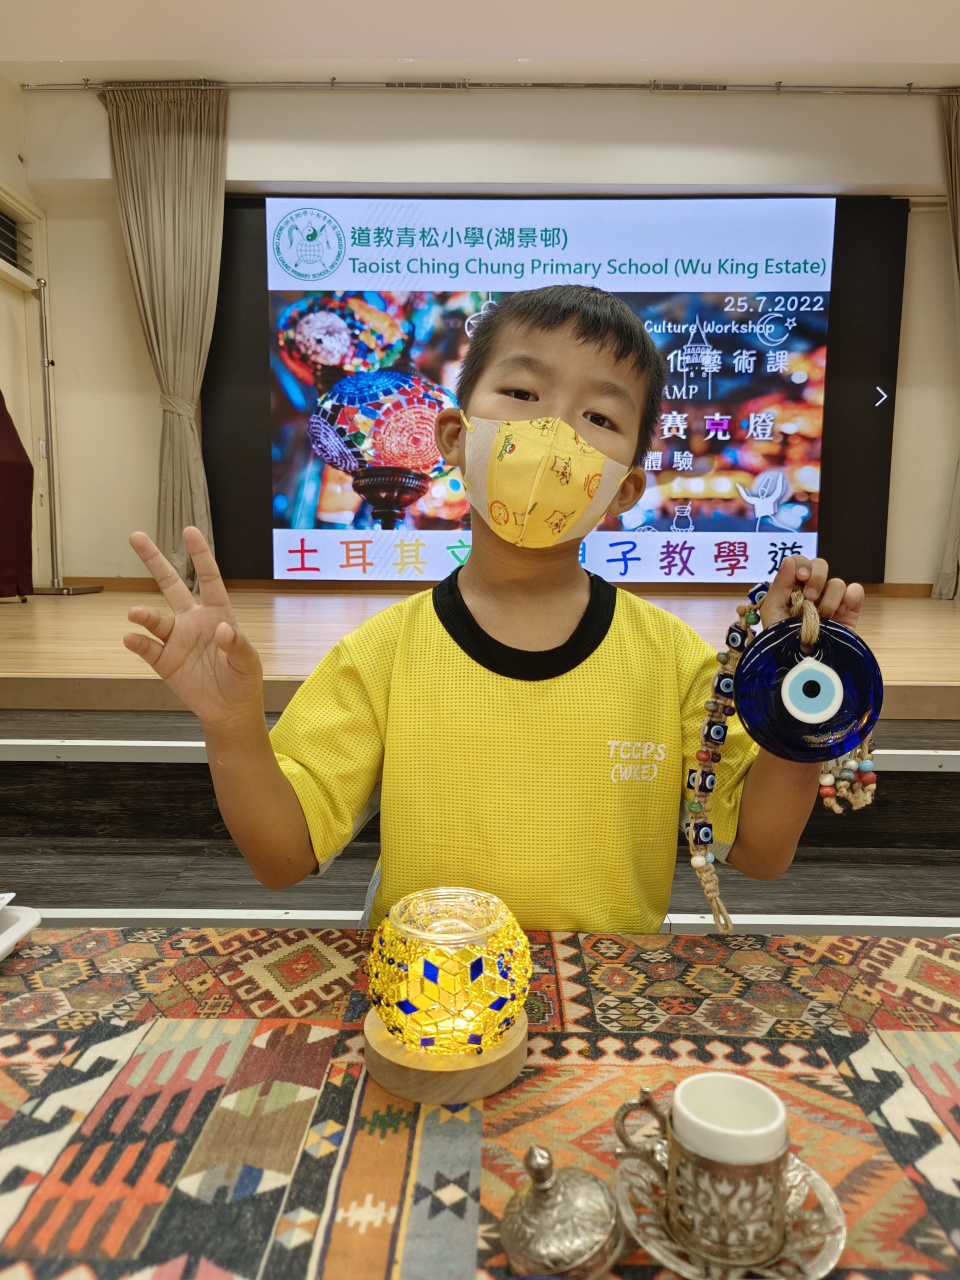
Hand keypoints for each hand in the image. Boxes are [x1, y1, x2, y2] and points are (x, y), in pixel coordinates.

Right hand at [124, 527, 263, 726]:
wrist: (229, 710)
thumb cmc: (243, 679)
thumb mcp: (248, 662)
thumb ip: (238, 644)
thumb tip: (225, 629)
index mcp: (218, 614)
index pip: (209, 579)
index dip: (200, 555)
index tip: (190, 531)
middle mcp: (193, 621)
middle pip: (171, 585)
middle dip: (154, 561)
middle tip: (136, 537)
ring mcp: (176, 640)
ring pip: (155, 619)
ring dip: (144, 614)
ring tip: (134, 613)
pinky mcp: (164, 661)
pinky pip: (148, 648)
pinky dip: (138, 643)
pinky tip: (131, 638)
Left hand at [758, 556, 863, 633]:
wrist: (801, 665)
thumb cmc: (781, 639)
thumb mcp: (773, 611)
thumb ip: (780, 584)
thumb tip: (790, 560)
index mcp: (793, 589)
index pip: (801, 562)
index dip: (802, 564)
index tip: (800, 577)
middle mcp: (813, 592)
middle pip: (821, 565)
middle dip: (816, 577)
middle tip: (809, 597)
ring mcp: (832, 601)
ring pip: (837, 582)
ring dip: (829, 597)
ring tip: (822, 616)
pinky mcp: (849, 612)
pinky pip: (856, 592)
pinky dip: (850, 598)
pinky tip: (839, 613)